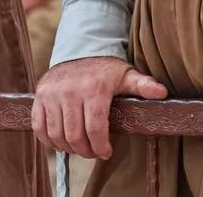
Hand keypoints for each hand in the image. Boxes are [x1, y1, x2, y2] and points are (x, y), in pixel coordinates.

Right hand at [32, 57, 167, 158]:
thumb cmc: (106, 69)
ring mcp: (52, 94)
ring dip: (68, 148)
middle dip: (85, 150)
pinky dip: (48, 140)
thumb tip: (162, 93)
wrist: (79, 50)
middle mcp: (71, 91)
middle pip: (75, 135)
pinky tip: (60, 142)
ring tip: (79, 147)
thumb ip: (143, 85)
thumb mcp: (126, 75)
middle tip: (93, 152)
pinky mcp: (40, 96)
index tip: (106, 152)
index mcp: (94, 88)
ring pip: (57, 134)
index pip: (95, 128)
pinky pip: (39, 126)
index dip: (101, 147)